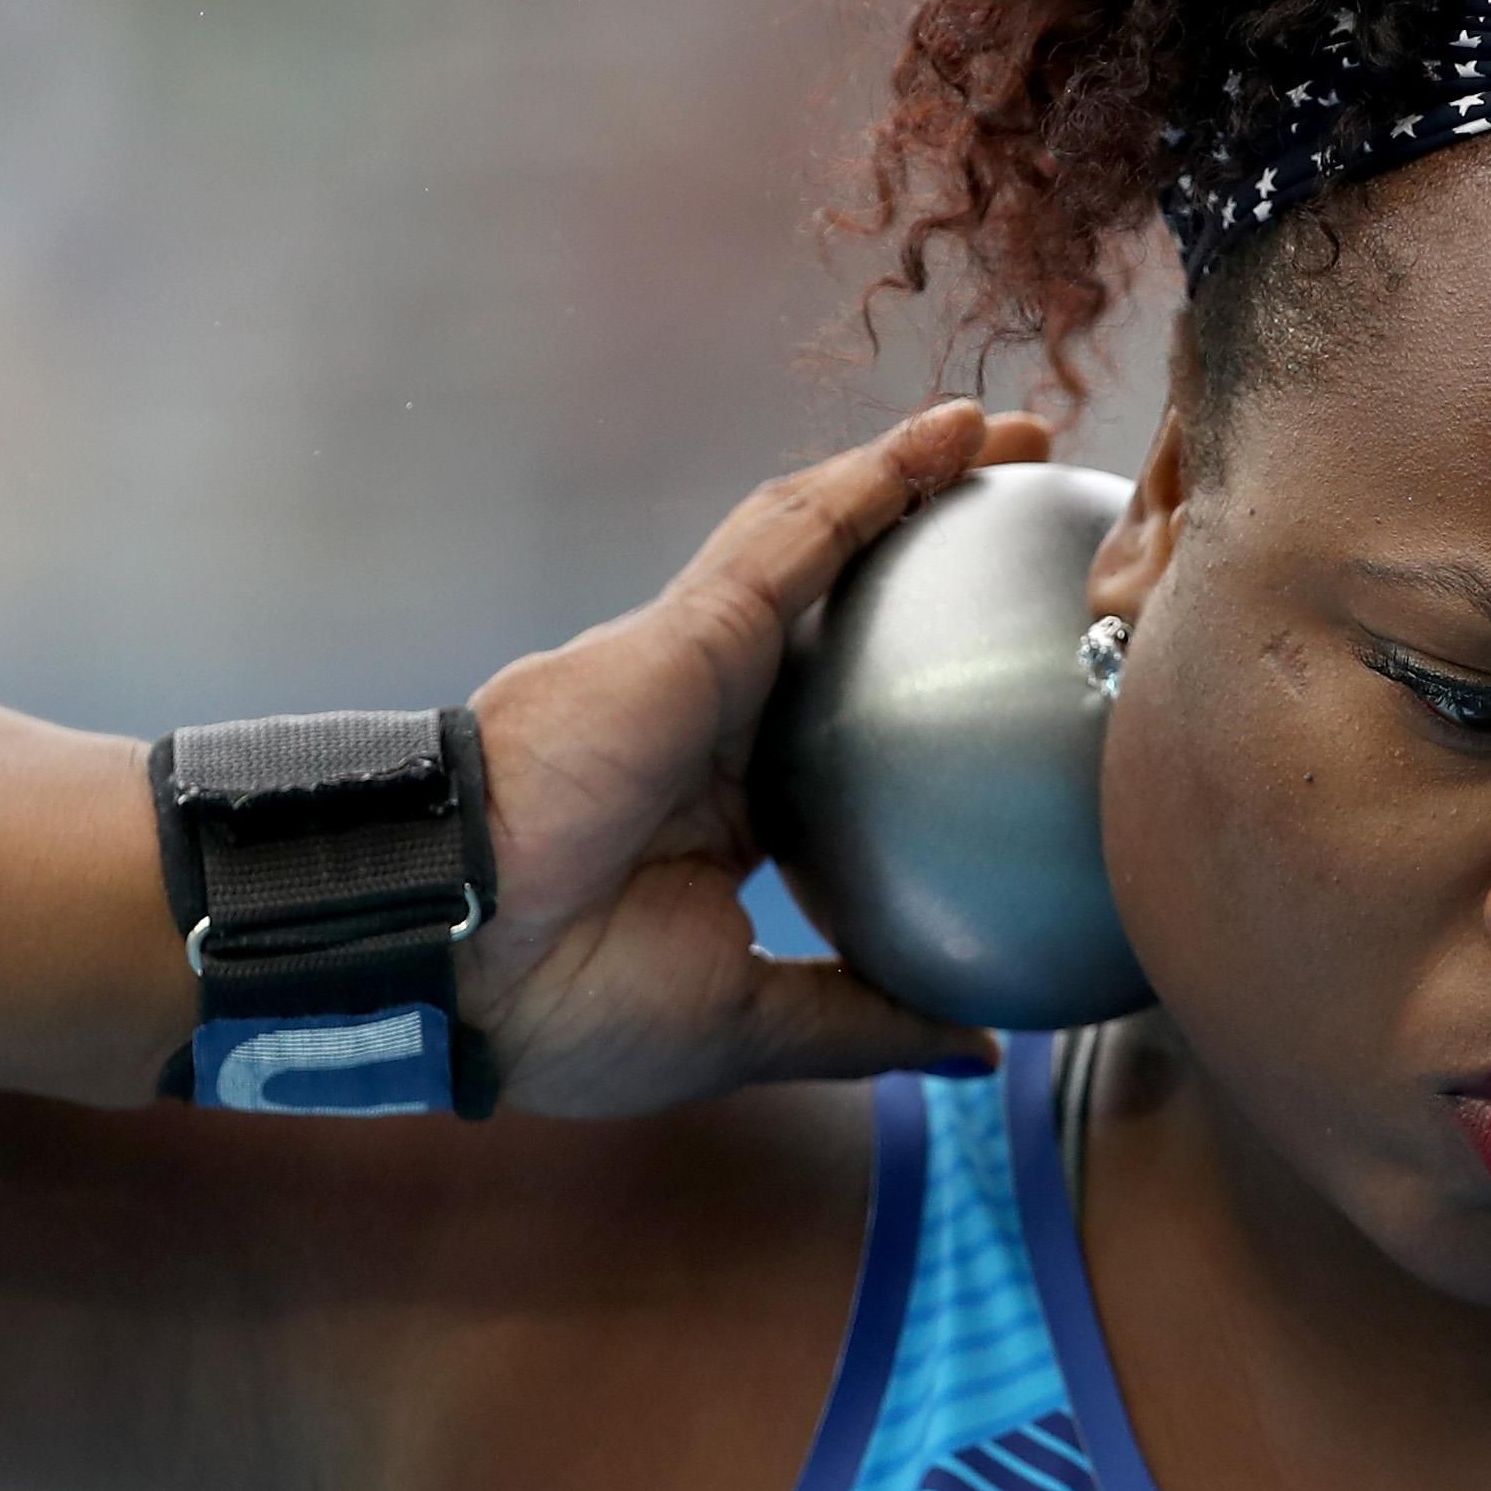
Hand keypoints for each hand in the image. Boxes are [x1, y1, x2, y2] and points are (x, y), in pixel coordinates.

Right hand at [458, 399, 1056, 1114]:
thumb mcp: (753, 1022)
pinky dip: (882, 477)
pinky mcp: (698, 627)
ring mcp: (705, 663)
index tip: (1007, 674)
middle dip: (930, 552)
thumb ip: (866, 1019)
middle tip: (1029, 519)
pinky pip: (805, 534)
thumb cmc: (568, 1006)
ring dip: (919, 480)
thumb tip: (976, 1054)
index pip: (842, 722)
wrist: (460, 958)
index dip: (919, 685)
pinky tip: (954, 436)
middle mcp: (719, 718)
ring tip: (1008, 436)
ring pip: (826, 541)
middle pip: (843, 609)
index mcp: (726, 806)